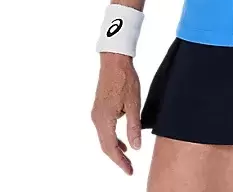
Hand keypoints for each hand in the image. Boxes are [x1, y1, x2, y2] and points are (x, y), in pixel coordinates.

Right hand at [91, 53, 142, 175]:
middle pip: (105, 145)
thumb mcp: (133, 104)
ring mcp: (97, 113)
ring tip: (127, 158)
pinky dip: (112, 138)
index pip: (111, 147)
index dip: (120, 162)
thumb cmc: (124, 79)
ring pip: (104, 138)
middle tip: (129, 169)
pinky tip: (122, 141)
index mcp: (104, 119)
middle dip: (117, 158)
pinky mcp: (99, 108)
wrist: (114, 61)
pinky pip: (104, 129)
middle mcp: (97, 118)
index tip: (129, 170)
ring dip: (115, 148)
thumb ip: (133, 127)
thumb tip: (135, 147)